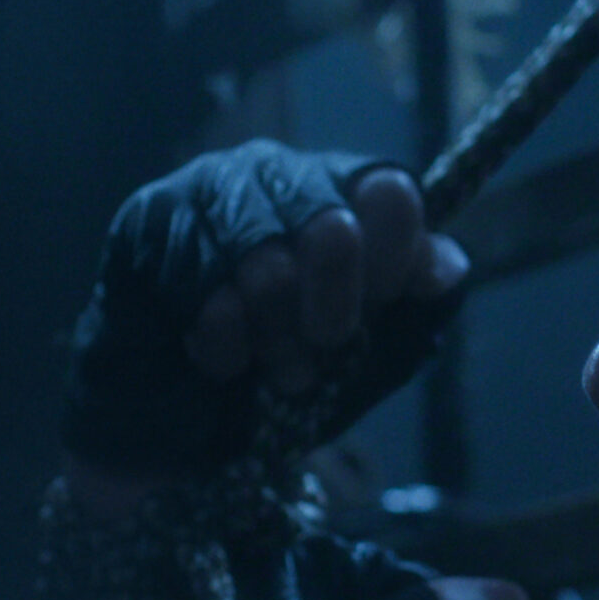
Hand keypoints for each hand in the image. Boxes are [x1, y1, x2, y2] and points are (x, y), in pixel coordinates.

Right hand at [62, 139, 468, 489]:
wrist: (179, 426)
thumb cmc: (279, 374)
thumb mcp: (367, 350)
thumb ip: (414, 305)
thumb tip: (447, 265)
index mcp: (340, 191)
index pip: (388, 192)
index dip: (393, 258)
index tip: (379, 309)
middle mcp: (278, 173)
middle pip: (333, 227)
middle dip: (332, 312)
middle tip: (320, 349)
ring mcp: (211, 188)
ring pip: (267, 264)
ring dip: (273, 338)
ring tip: (269, 367)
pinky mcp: (151, 220)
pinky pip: (202, 284)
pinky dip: (221, 343)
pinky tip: (217, 358)